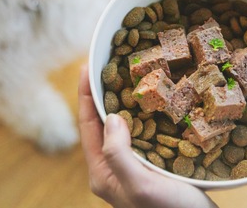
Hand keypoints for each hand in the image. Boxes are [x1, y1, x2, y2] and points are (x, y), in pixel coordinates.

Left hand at [78, 67, 218, 207]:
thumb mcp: (140, 185)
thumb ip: (119, 154)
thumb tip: (112, 117)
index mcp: (104, 172)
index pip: (88, 125)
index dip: (86, 94)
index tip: (87, 65)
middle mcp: (116, 168)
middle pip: (104, 122)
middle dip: (106, 92)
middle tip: (112, 62)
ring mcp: (136, 167)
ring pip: (127, 125)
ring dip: (128, 99)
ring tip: (133, 73)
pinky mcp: (156, 165)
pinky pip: (147, 131)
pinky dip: (149, 111)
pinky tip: (159, 98)